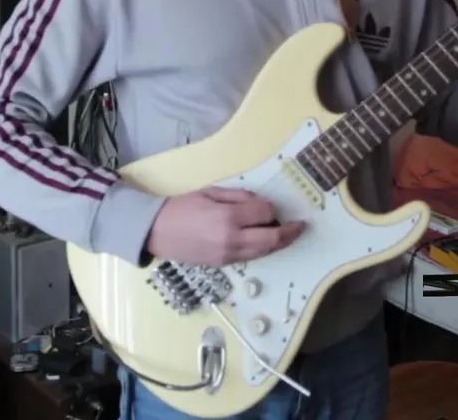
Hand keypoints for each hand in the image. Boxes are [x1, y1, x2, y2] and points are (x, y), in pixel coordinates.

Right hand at [146, 187, 305, 265]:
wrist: (156, 232)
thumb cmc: (180, 207)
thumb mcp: (210, 192)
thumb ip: (238, 196)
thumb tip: (260, 203)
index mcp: (229, 219)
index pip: (265, 213)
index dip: (270, 207)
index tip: (268, 204)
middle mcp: (233, 240)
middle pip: (272, 239)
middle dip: (290, 232)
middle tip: (301, 226)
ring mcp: (229, 255)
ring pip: (264, 252)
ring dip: (279, 242)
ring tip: (287, 233)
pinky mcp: (223, 264)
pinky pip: (250, 257)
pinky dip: (261, 248)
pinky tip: (262, 239)